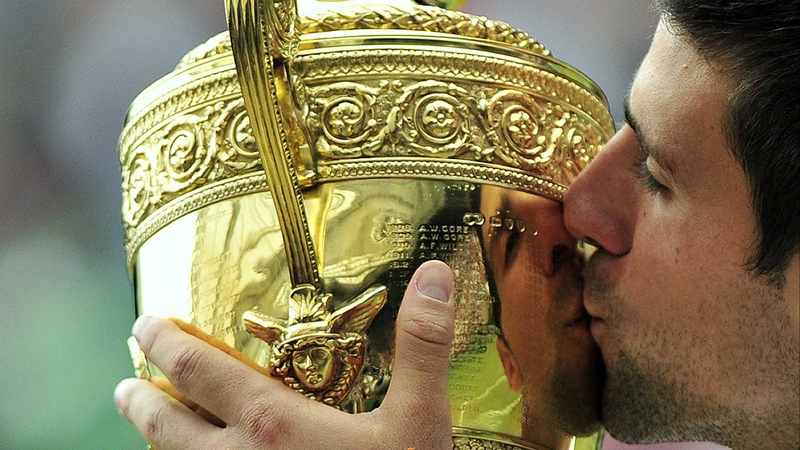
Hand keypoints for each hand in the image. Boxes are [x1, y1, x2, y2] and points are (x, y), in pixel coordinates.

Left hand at [114, 260, 455, 449]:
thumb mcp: (422, 418)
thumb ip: (424, 345)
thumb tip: (436, 274)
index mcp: (273, 424)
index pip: (200, 371)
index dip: (166, 344)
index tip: (143, 325)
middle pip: (169, 427)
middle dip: (143, 401)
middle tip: (124, 386)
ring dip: (156, 443)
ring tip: (145, 429)